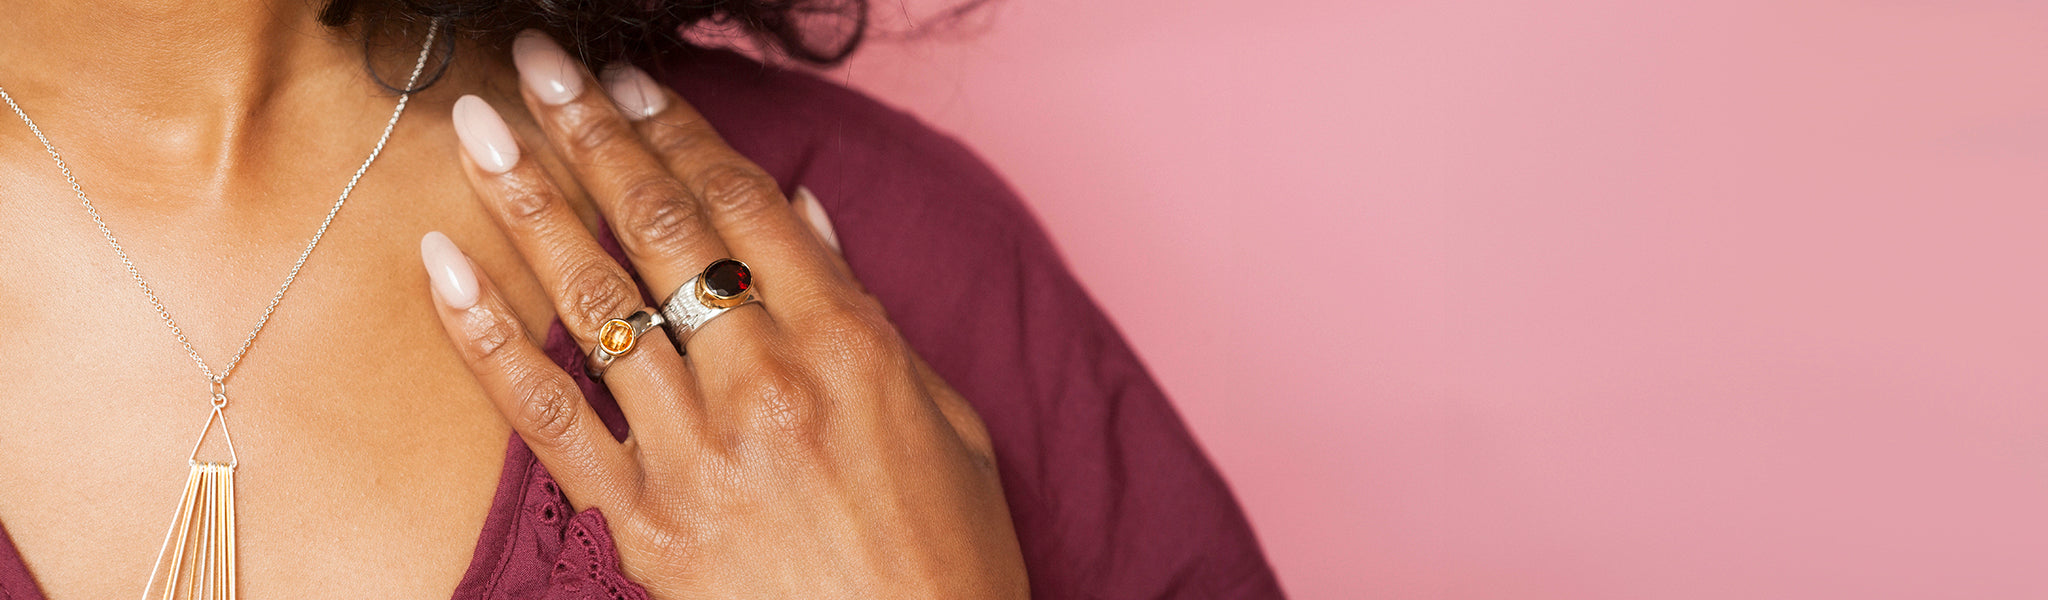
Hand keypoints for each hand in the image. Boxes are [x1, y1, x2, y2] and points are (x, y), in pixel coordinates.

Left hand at [421, 31, 1027, 597]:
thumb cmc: (947, 557)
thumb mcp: (947, 418)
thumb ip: (867, 311)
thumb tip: (805, 215)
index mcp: (850, 345)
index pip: (744, 205)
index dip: (677, 131)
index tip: (629, 83)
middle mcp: (768, 382)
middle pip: (662, 231)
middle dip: (591, 136)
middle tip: (539, 68)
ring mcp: (698, 452)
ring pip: (597, 301)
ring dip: (530, 203)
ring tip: (479, 129)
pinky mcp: (644, 522)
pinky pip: (547, 415)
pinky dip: (487, 336)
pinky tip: (446, 265)